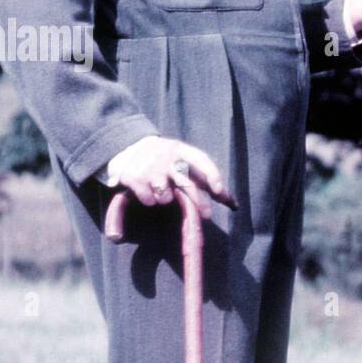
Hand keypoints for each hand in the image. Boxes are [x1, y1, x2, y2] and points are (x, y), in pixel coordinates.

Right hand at [110, 137, 237, 218]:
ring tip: (160, 190)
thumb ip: (206, 180)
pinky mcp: (133, 177)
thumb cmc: (165, 158)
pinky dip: (149, 200)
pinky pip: (149, 200)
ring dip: (165, 199)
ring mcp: (149, 167)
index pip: (200, 160)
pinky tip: (146, 190)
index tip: (219, 192)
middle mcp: (166, 157)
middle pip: (187, 183)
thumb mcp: (183, 160)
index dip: (211, 175)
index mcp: (180, 150)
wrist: (127, 146)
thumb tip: (234, 204)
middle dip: (199, 202)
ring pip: (166, 197)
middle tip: (208, 216)